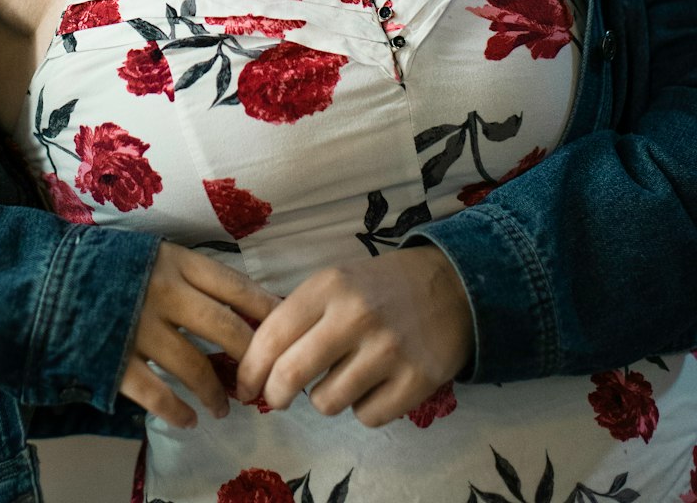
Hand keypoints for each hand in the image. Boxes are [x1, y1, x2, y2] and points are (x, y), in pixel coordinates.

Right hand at [119, 241, 281, 429]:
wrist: (42, 279)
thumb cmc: (104, 265)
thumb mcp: (150, 255)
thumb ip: (186, 274)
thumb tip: (235, 302)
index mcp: (174, 261)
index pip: (233, 285)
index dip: (264, 309)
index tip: (286, 329)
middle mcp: (163, 291)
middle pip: (224, 328)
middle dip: (250, 357)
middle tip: (260, 378)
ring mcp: (139, 327)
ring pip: (195, 366)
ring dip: (215, 392)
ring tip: (224, 408)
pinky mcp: (115, 360)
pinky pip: (157, 394)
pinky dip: (177, 411)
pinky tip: (188, 419)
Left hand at [235, 246, 472, 426]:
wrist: (452, 286)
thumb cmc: (381, 287)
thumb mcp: (336, 281)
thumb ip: (299, 314)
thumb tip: (255, 360)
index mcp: (329, 286)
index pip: (273, 335)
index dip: (250, 368)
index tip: (245, 385)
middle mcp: (356, 315)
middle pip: (291, 374)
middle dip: (274, 395)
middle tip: (275, 399)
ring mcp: (388, 350)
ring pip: (326, 402)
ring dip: (325, 399)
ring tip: (342, 378)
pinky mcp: (417, 380)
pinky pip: (367, 416)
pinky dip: (365, 408)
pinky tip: (374, 386)